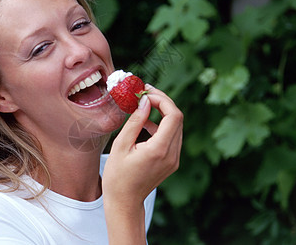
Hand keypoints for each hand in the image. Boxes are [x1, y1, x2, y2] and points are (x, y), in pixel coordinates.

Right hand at [102, 85, 182, 243]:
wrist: (125, 202)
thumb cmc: (118, 177)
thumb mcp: (121, 146)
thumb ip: (135, 121)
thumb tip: (145, 101)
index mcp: (159, 150)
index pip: (173, 115)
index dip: (162, 99)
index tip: (146, 93)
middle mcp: (172, 154)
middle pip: (177, 118)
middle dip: (163, 102)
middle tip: (145, 94)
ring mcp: (174, 159)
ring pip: (176, 127)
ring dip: (163, 113)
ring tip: (143, 107)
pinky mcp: (172, 162)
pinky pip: (172, 137)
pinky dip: (162, 126)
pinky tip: (146, 125)